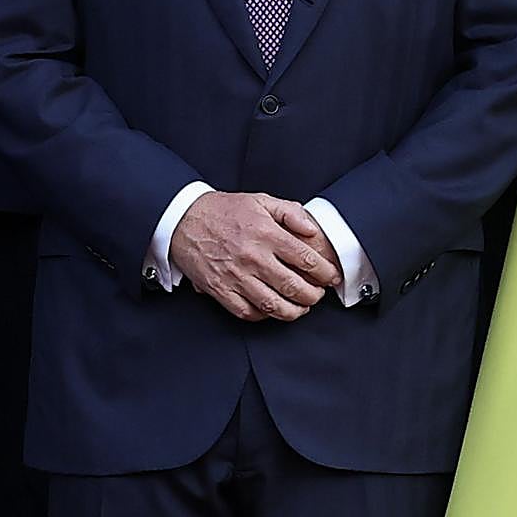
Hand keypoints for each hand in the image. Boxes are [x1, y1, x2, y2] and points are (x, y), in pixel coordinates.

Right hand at [171, 191, 341, 322]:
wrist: (185, 219)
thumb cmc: (225, 210)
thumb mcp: (261, 200)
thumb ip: (291, 213)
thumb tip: (312, 229)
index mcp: (266, 234)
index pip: (305, 259)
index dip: (324, 271)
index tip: (331, 276)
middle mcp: (253, 257)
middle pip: (293, 286)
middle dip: (313, 295)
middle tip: (318, 294)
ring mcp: (236, 276)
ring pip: (272, 305)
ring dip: (293, 311)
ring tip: (302, 308)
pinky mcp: (220, 290)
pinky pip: (246, 312)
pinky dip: (263, 316)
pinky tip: (272, 310)